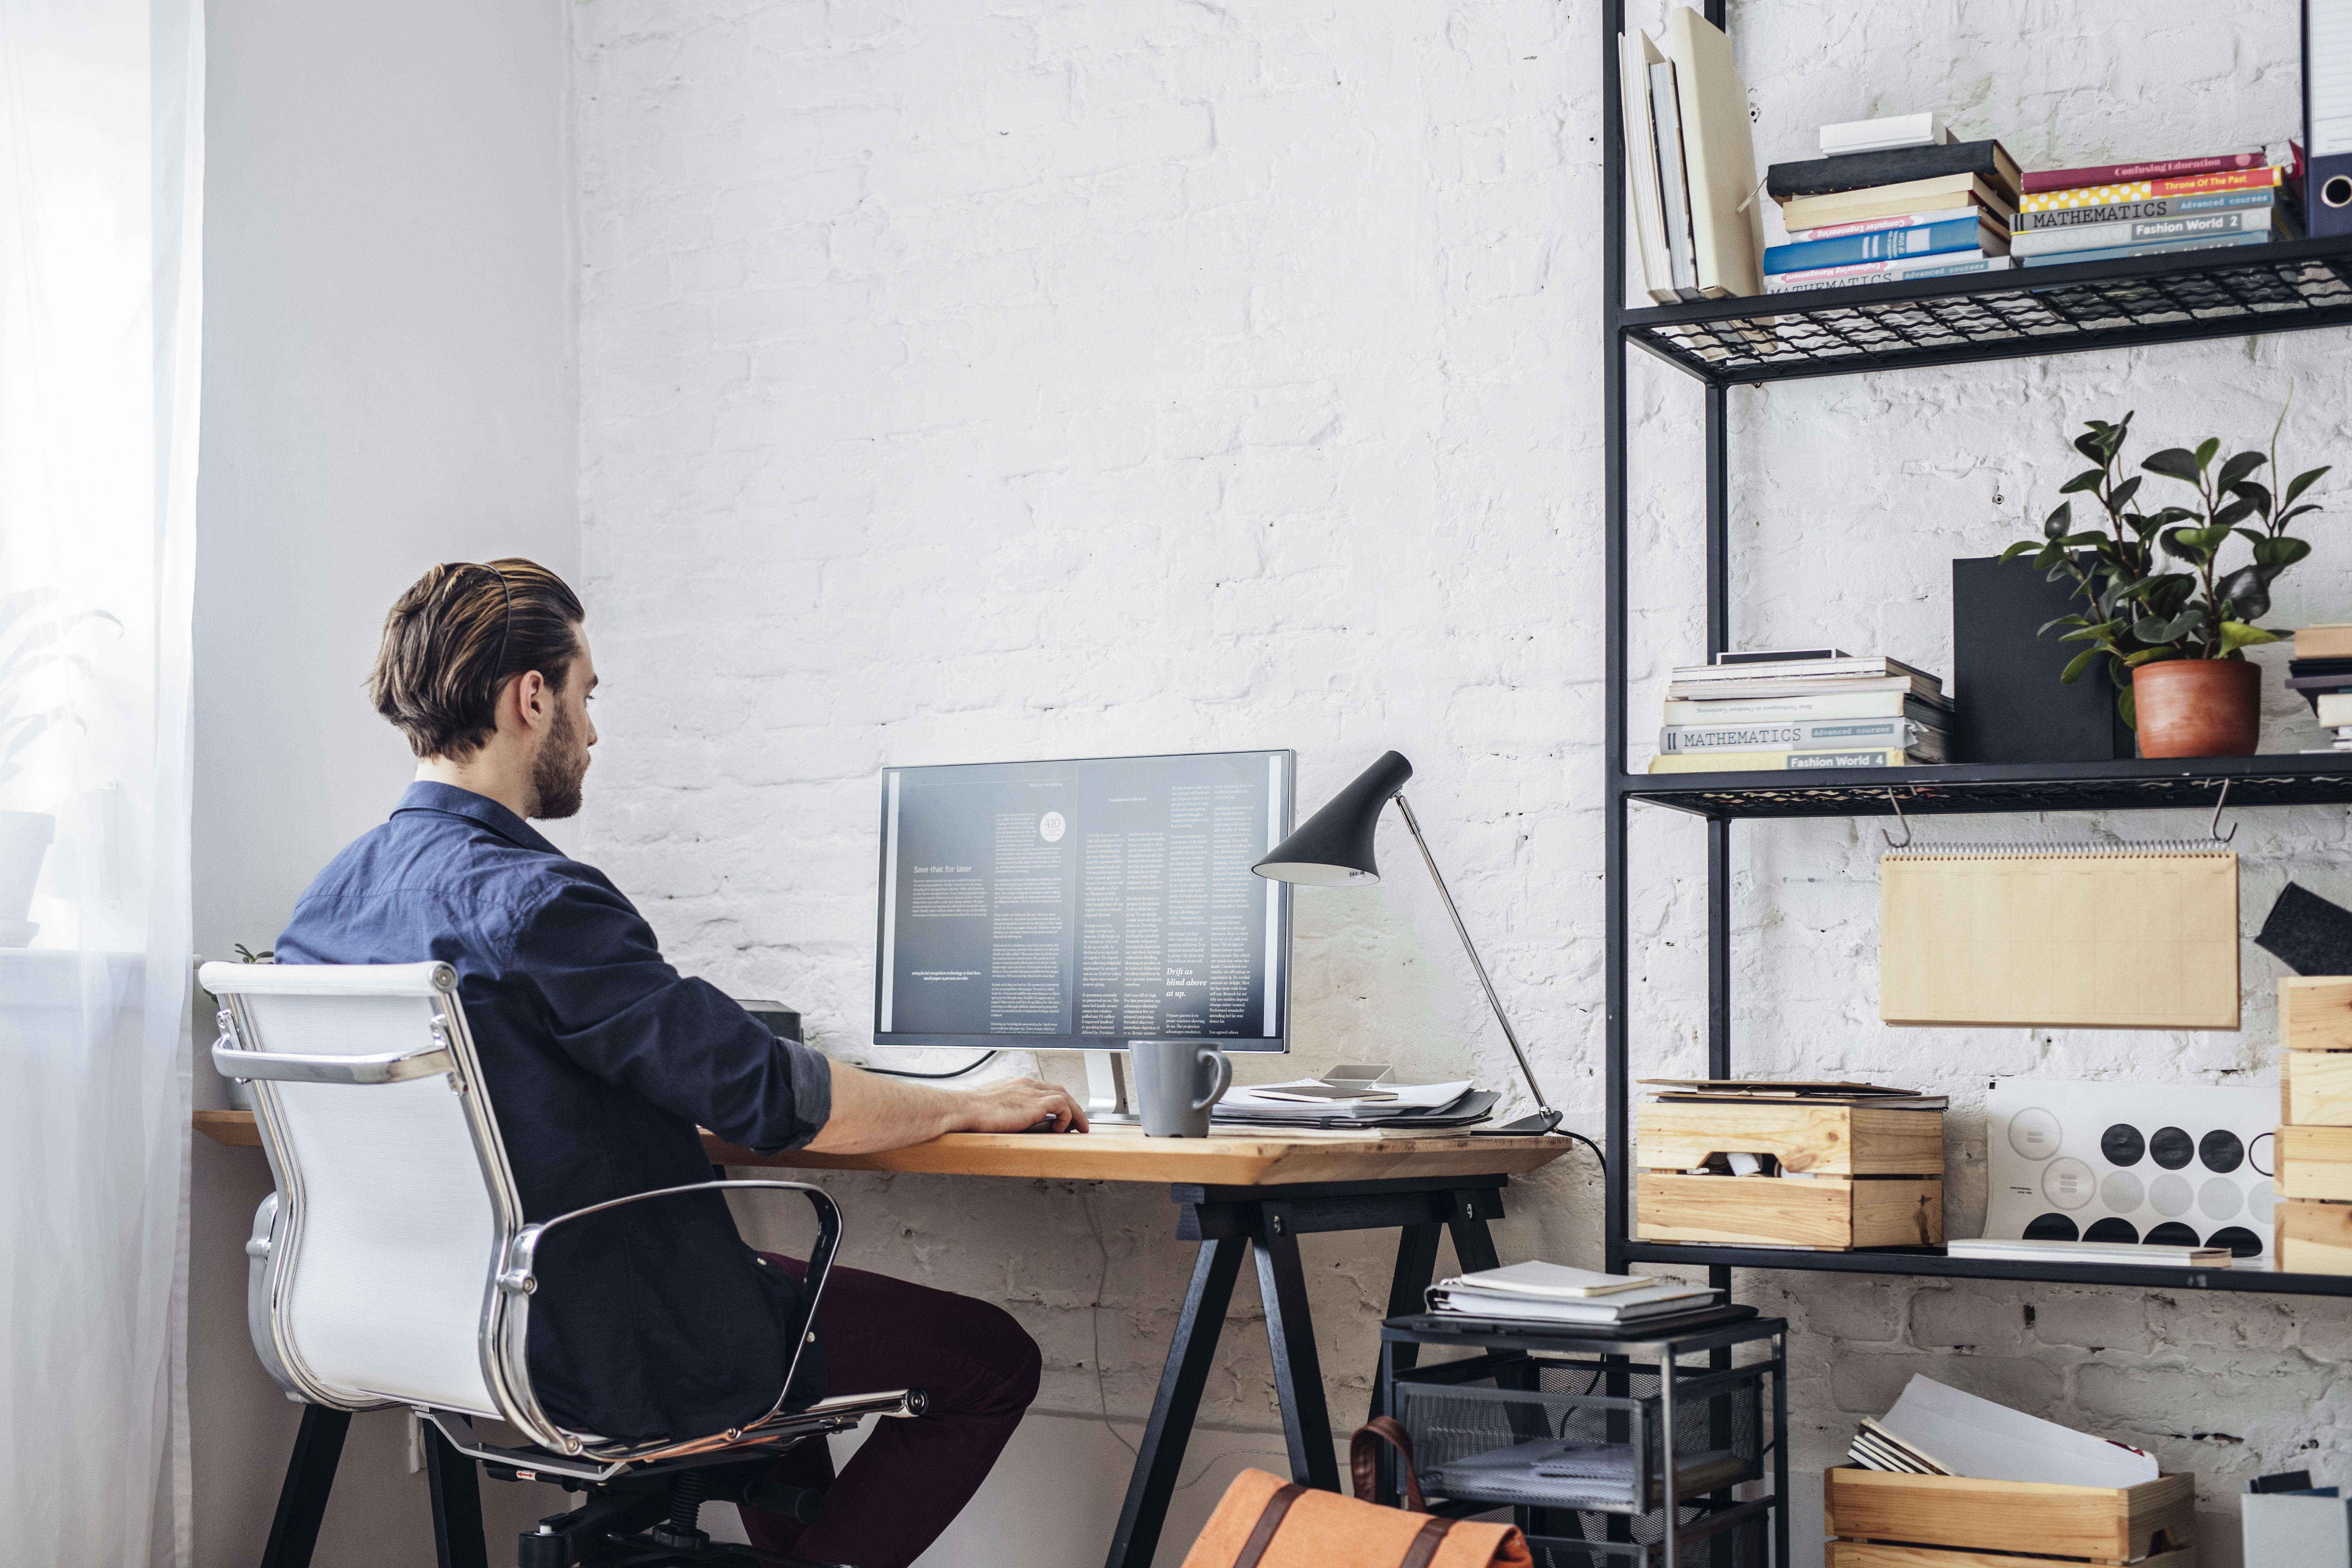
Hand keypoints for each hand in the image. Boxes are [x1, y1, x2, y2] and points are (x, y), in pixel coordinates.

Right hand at [951, 1076, 1090, 1134]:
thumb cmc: (970, 1112)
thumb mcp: (990, 1107)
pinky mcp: (1034, 1103)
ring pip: (1064, 1096)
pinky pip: (1062, 1105)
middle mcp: (1025, 1084)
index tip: (1060, 1113)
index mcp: (1014, 1084)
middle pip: (1057, 1089)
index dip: (1055, 1100)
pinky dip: (1066, 1116)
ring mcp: (1030, 1091)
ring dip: (1075, 1112)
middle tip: (1077, 1120)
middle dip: (1071, 1104)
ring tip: (1080, 1127)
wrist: (963, 1109)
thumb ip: (1005, 1109)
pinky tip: (1061, 1129)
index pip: (1042, 1088)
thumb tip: (1013, 1120)